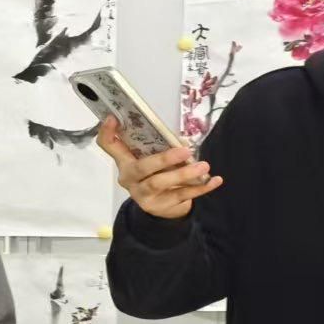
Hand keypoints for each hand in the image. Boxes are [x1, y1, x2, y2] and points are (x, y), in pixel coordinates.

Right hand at [96, 117, 221, 220]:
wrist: (161, 205)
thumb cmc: (155, 175)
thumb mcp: (150, 159)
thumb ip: (156, 146)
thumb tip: (176, 138)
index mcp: (125, 162)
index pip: (108, 145)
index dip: (107, 132)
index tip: (113, 117)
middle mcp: (129, 179)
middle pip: (141, 168)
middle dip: (163, 159)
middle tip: (186, 151)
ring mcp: (142, 195)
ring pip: (160, 183)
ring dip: (183, 174)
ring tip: (204, 166)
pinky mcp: (159, 206)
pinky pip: (181, 196)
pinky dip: (200, 188)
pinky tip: (215, 181)